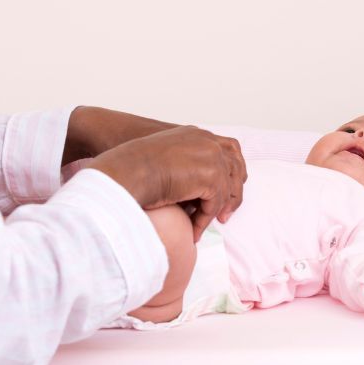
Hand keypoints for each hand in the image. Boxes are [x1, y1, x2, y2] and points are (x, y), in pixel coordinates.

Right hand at [85, 125, 245, 241]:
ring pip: (227, 188)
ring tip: (203, 226)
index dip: (231, 173)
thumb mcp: (163, 158)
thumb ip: (180, 165)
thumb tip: (187, 187)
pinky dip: (205, 220)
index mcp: (196, 133)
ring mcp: (211, 155)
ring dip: (216, 210)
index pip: (229, 149)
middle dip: (233, 192)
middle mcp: (207, 140)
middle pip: (236, 166)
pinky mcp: (209, 174)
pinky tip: (193, 231)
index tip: (225, 193)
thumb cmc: (134, 163)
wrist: (127, 165)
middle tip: (224, 215)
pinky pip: (215, 203)